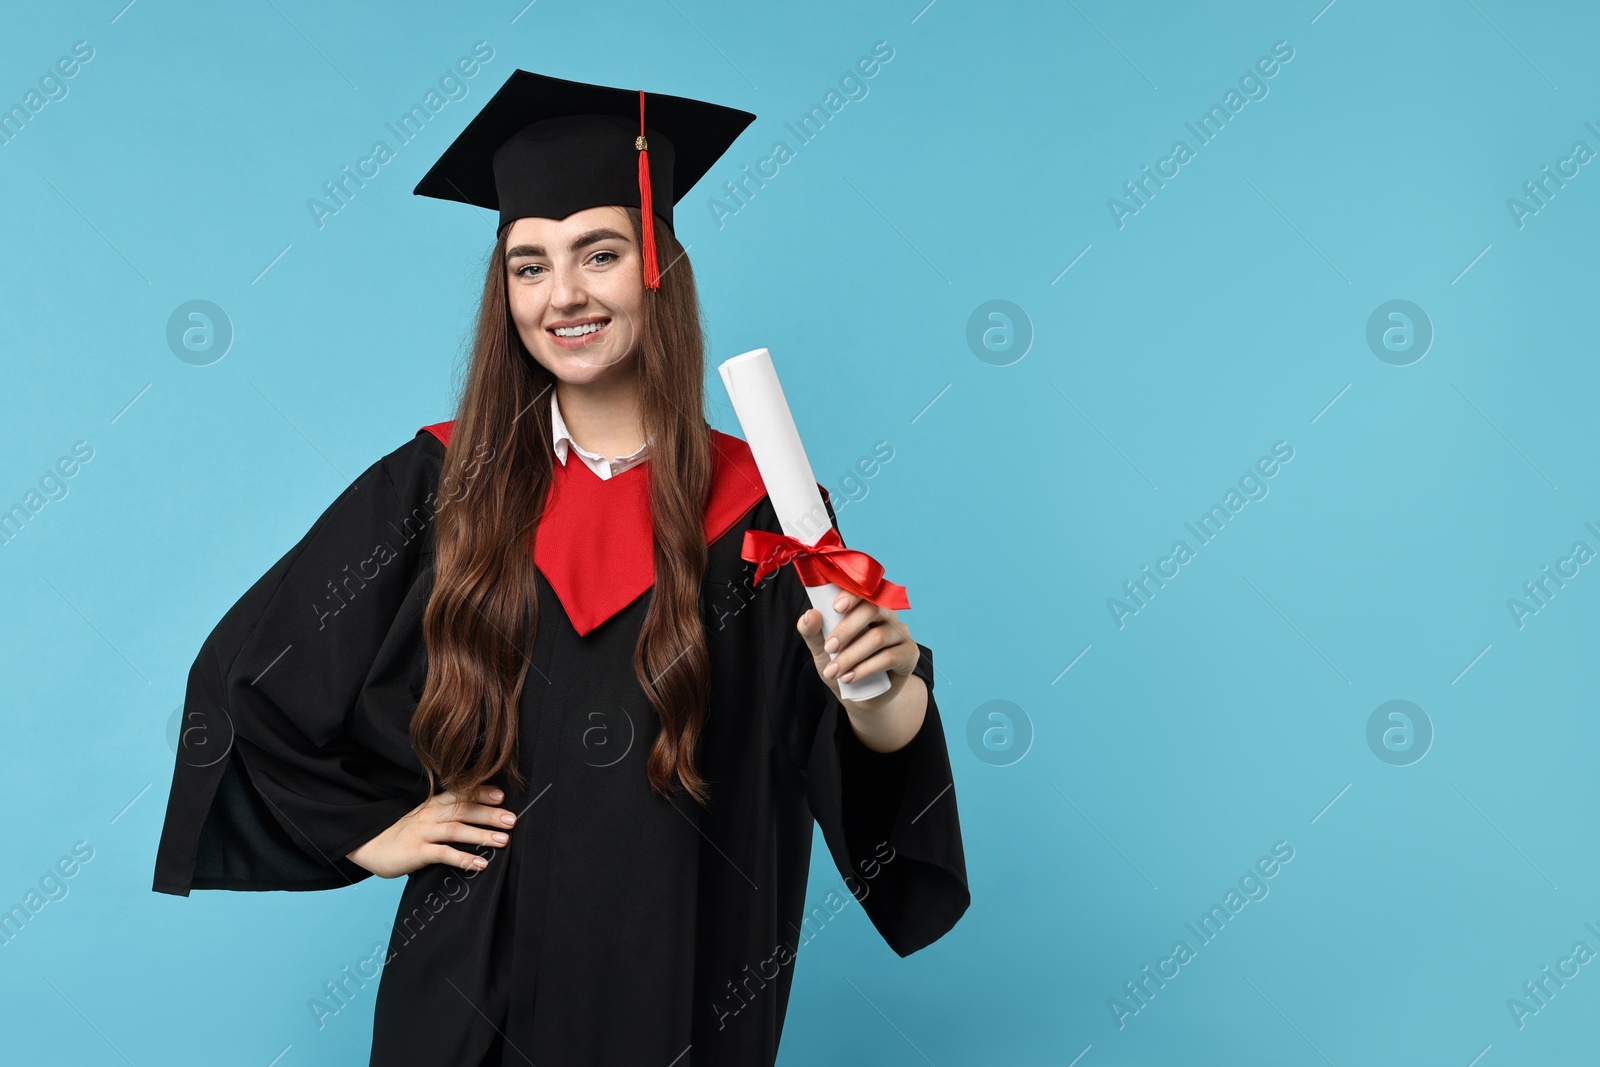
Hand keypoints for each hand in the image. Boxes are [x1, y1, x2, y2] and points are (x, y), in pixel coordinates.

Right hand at [345, 785, 514, 878]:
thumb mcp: (427, 818)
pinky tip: (480, 864)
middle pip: (464, 810)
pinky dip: (463, 859)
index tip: (502, 795)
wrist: (371, 846)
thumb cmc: (406, 833)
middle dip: (490, 814)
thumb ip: (450, 815)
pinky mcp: (417, 852)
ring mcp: (423, 832)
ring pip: (456, 831)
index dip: (482, 792)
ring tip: (503, 841)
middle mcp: (431, 815)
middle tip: (512, 820)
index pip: (462, 793)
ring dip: (481, 835)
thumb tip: (485, 818)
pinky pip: (443, 854)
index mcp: (435, 804)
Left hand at [796, 591, 919, 712]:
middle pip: (873, 609)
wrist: (863, 695)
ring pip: (878, 637)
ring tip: (833, 672)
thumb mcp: (822, 650)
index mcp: (867, 605)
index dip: (852, 594)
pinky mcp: (910, 654)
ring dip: (851, 655)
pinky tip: (850, 678)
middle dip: (847, 629)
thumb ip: (813, 632)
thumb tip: (811, 614)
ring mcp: (901, 633)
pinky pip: (889, 657)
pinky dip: (865, 668)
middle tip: (829, 648)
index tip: (835, 607)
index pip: (864, 590)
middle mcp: (888, 615)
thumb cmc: (843, 665)